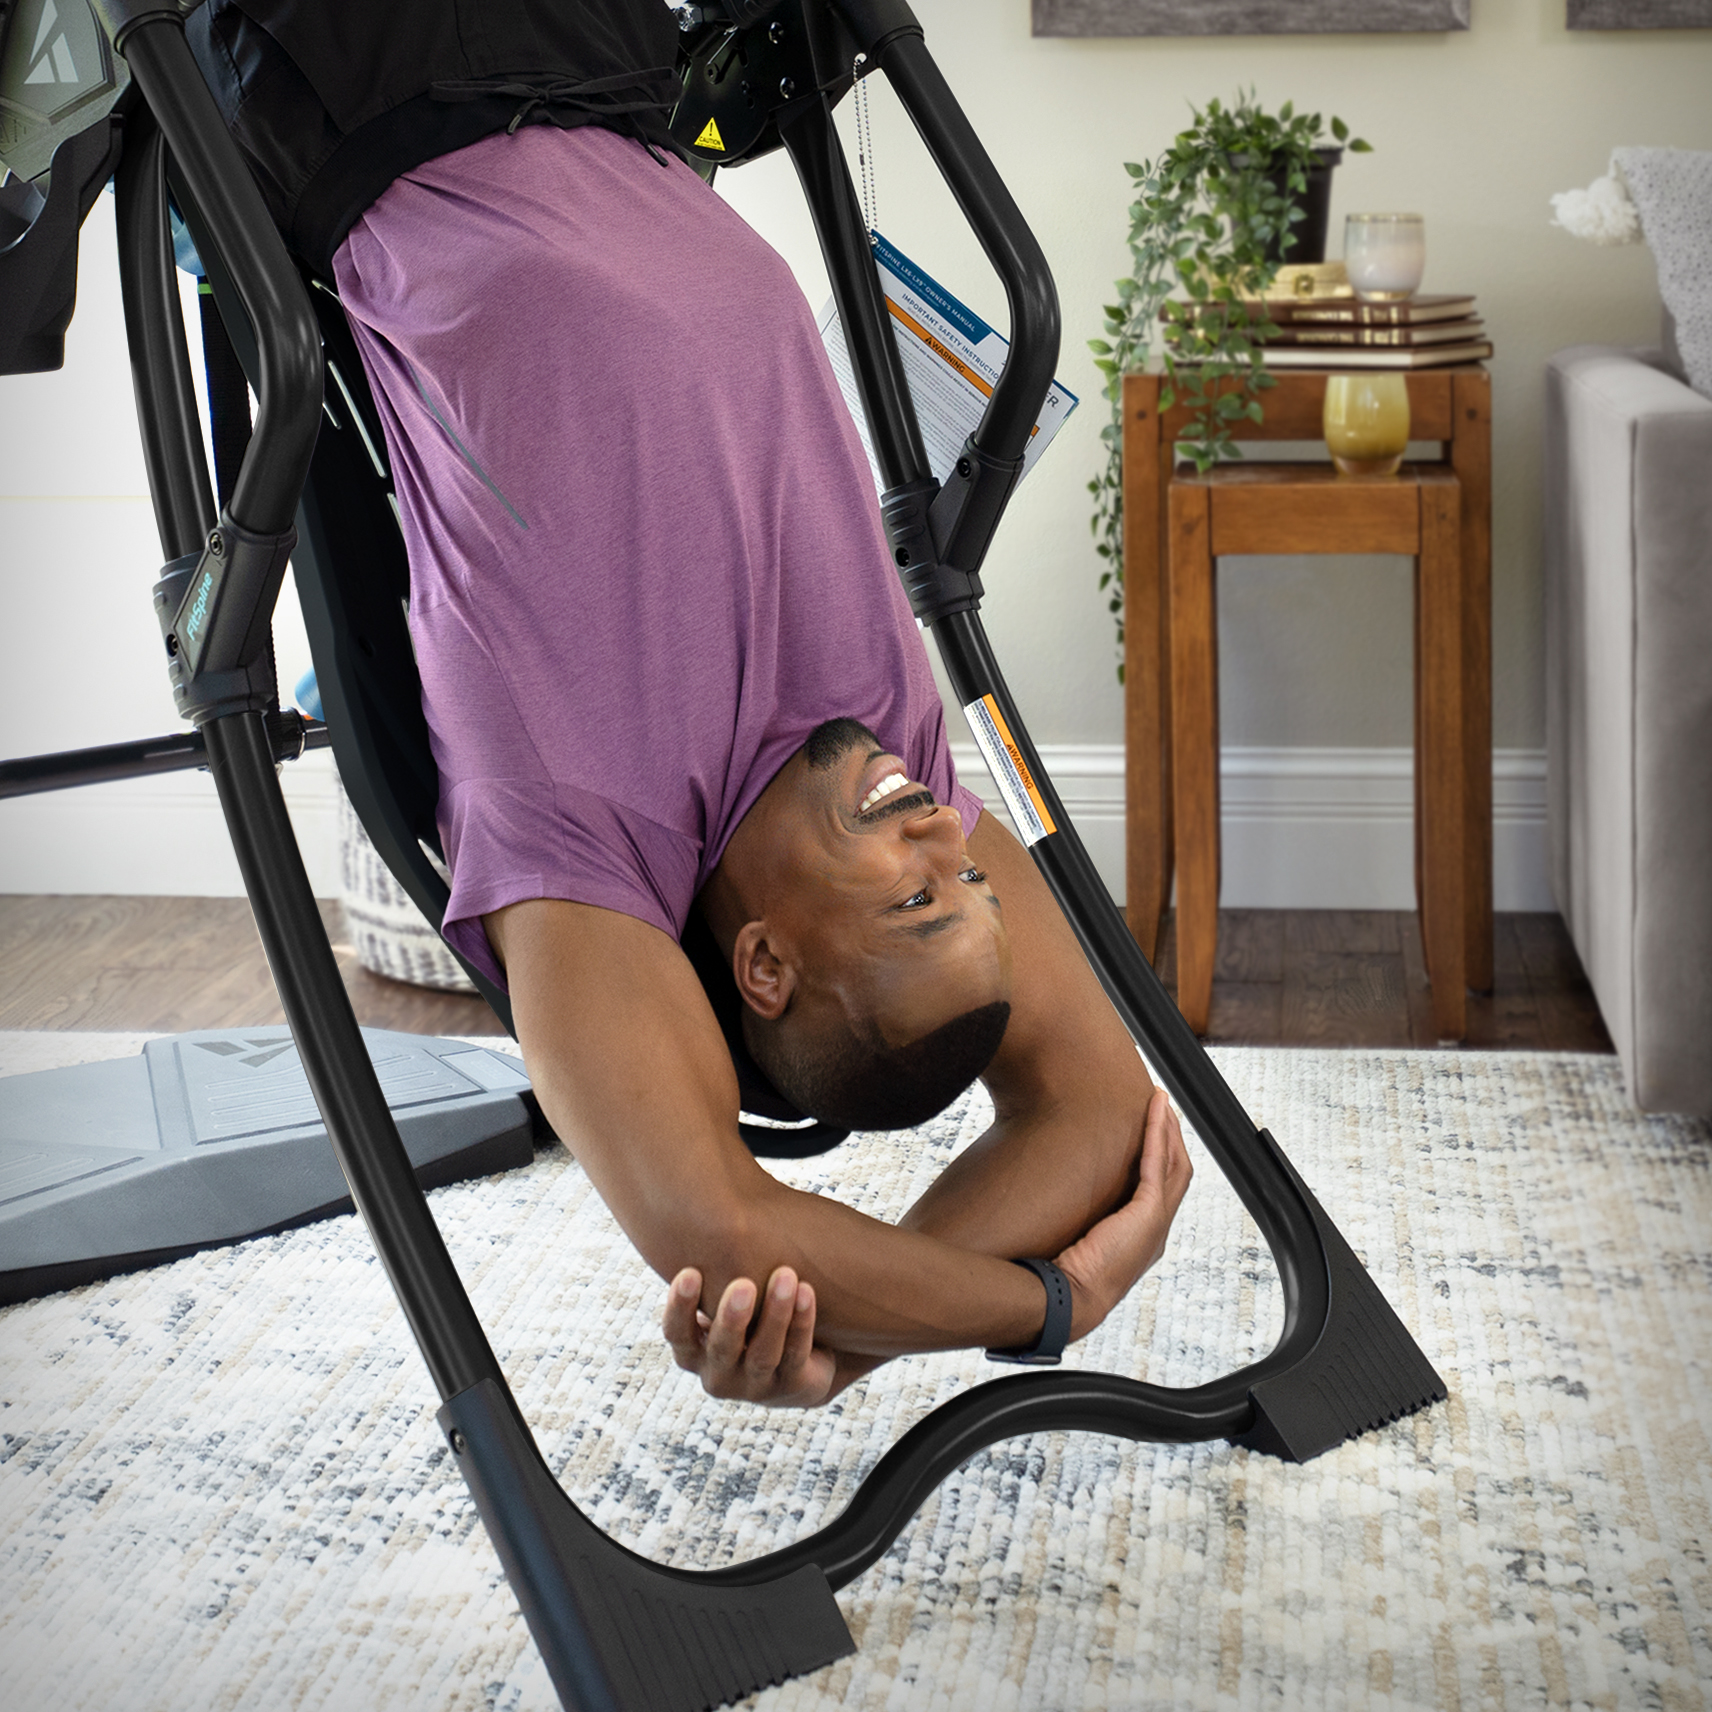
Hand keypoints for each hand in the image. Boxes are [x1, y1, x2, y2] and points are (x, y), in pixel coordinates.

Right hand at [662, 1265, 838, 1408]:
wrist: (798, 1352)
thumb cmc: (751, 1307)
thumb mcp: (724, 1289)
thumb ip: (712, 1264)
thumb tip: (689, 1191)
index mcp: (693, 1350)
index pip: (677, 1334)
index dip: (680, 1307)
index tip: (690, 1272)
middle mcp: (718, 1373)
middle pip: (721, 1347)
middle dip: (732, 1316)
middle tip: (744, 1284)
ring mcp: (755, 1386)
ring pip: (764, 1354)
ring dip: (775, 1314)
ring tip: (786, 1276)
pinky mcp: (792, 1388)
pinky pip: (797, 1355)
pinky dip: (802, 1323)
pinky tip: (807, 1292)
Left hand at [1052, 1088, 1192, 1339]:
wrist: (1066, 1298)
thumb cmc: (1062, 1277)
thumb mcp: (1075, 1241)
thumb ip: (1077, 1220)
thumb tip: (1050, 1197)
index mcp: (1142, 1239)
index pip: (1160, 1189)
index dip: (1158, 1157)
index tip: (1149, 1129)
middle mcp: (1155, 1232)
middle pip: (1175, 1173)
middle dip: (1170, 1137)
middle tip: (1162, 1105)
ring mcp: (1156, 1223)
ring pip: (1173, 1164)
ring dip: (1168, 1128)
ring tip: (1161, 1100)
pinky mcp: (1148, 1214)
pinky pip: (1157, 1164)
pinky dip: (1157, 1133)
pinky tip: (1154, 1110)